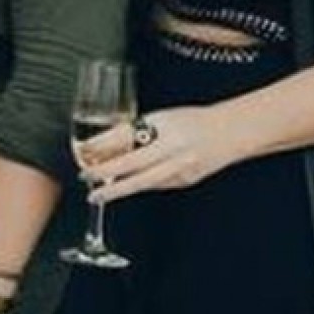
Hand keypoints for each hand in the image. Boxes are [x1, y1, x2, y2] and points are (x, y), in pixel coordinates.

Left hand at [83, 105, 244, 202]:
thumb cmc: (193, 121)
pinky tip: (123, 187)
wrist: (230, 133)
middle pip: (133, 170)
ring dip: (117, 189)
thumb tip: (103, 144)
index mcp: (167, 133)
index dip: (103, 148)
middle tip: (85, 178)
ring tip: (97, 194)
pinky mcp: (184, 183)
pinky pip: (154, 186)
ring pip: (142, 184)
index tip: (83, 151)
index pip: (128, 142)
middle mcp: (174, 154)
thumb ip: (135, 132)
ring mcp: (181, 171)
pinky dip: (136, 186)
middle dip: (105, 177)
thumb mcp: (160, 118)